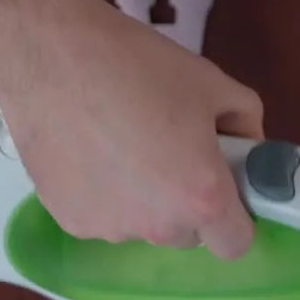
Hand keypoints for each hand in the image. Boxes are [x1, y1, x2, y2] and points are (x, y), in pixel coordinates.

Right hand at [0, 0, 263, 258]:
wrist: (50, 54)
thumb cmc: (135, 65)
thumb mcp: (212, 83)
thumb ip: (247, 124)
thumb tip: (249, 149)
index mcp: (202, 197)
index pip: (235, 245)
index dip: (236, 218)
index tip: (225, 190)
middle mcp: (158, 226)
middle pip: (187, 235)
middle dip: (187, 203)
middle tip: (170, 152)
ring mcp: (111, 229)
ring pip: (142, 225)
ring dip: (143, 199)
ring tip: (123, 141)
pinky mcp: (71, 221)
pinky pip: (103, 216)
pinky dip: (104, 194)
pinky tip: (91, 150)